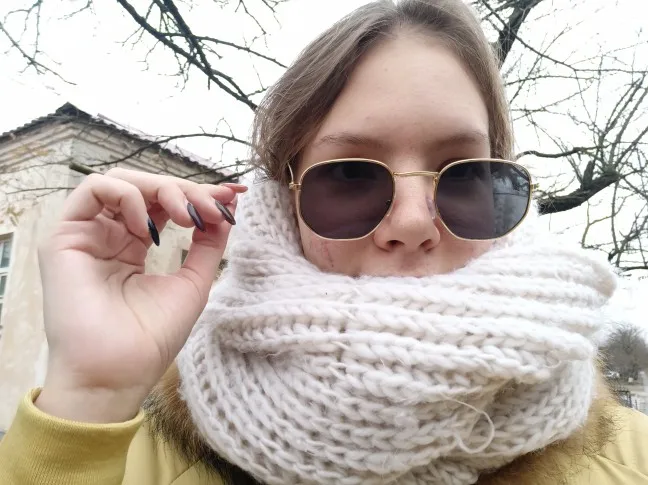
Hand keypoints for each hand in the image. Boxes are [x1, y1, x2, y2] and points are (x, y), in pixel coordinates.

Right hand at [35, 168, 245, 422]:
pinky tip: (150, 228)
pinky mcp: (65, 236)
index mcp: (135, 246)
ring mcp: (88, 234)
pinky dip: (129, 196)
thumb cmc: (152, 337)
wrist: (118, 373)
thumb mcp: (192, 283)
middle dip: (187, 191)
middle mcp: (110, 236)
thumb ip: (207, 244)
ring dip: (162, 190)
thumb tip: (226, 210)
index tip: (233, 195)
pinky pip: (93, 189)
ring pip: (122, 181)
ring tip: (187, 217)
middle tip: (215, 208)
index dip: (198, 194)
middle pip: (148, 189)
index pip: (165, 205)